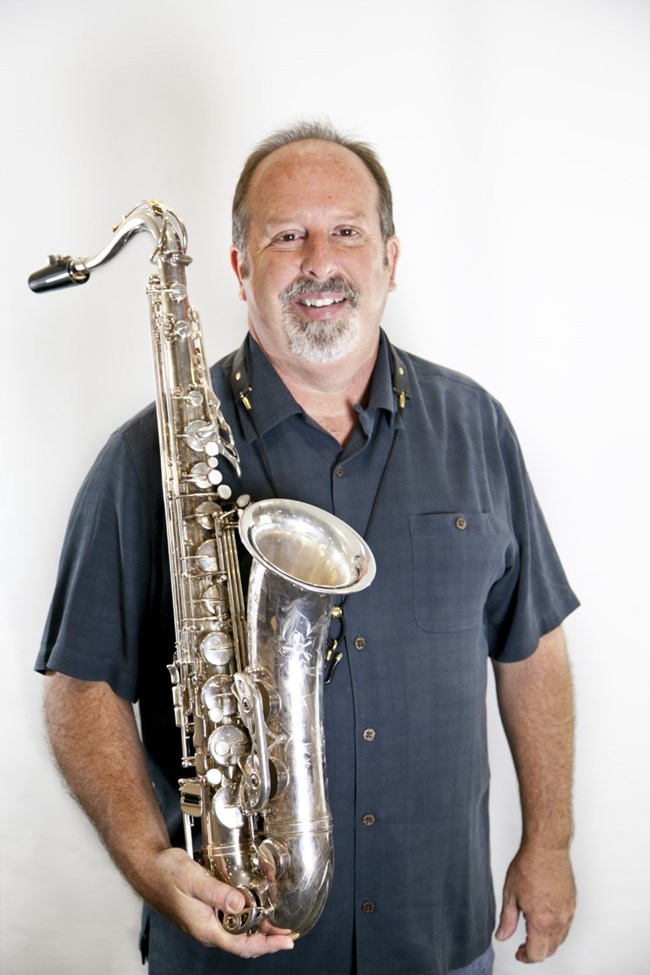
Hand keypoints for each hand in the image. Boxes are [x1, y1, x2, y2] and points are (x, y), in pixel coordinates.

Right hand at [150, 848, 296, 957]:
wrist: (150, 867)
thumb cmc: (166, 874)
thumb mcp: (193, 879)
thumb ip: (216, 892)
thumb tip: (241, 904)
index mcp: (205, 928)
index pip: (241, 945)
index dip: (266, 945)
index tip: (285, 941)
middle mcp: (208, 929)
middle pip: (244, 942)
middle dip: (268, 940)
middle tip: (289, 933)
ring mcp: (207, 921)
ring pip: (238, 932)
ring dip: (259, 928)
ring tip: (278, 921)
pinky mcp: (207, 911)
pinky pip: (231, 920)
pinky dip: (247, 916)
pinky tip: (256, 906)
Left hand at [495, 844, 575, 963]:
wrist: (547, 847)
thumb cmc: (529, 865)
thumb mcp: (510, 894)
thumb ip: (507, 919)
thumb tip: (502, 936)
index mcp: (541, 920)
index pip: (537, 954)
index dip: (526, 957)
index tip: (519, 953)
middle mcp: (558, 920)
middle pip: (550, 950)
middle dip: (535, 952)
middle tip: (523, 946)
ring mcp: (568, 912)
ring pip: (559, 940)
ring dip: (547, 942)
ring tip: (532, 933)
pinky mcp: (572, 904)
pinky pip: (566, 926)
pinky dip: (556, 931)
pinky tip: (544, 921)